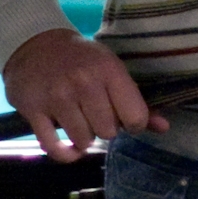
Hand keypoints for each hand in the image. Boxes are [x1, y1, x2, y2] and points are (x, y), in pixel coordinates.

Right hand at [3, 27, 164, 162]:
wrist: (35, 44)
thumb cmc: (83, 60)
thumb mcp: (113, 71)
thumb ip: (138, 102)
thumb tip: (164, 128)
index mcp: (109, 70)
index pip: (135, 117)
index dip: (133, 124)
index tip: (125, 118)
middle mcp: (83, 83)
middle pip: (108, 132)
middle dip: (106, 129)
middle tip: (97, 116)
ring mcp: (56, 97)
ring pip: (83, 140)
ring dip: (84, 138)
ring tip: (81, 121)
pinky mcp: (32, 110)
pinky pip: (53, 147)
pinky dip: (65, 154)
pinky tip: (70, 148)